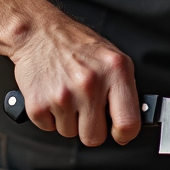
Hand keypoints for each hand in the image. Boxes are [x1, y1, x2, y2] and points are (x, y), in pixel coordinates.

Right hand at [8, 0, 140, 147]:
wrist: (38, 32)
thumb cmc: (75, 45)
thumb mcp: (111, 58)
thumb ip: (123, 87)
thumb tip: (131, 118)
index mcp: (115, 71)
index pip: (128, 123)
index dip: (124, 134)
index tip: (119, 133)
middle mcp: (90, 83)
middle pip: (95, 137)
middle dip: (90, 128)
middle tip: (85, 107)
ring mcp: (63, 95)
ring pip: (70, 133)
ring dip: (68, 119)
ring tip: (67, 93)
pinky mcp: (38, 104)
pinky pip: (48, 128)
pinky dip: (49, 116)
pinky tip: (52, 94)